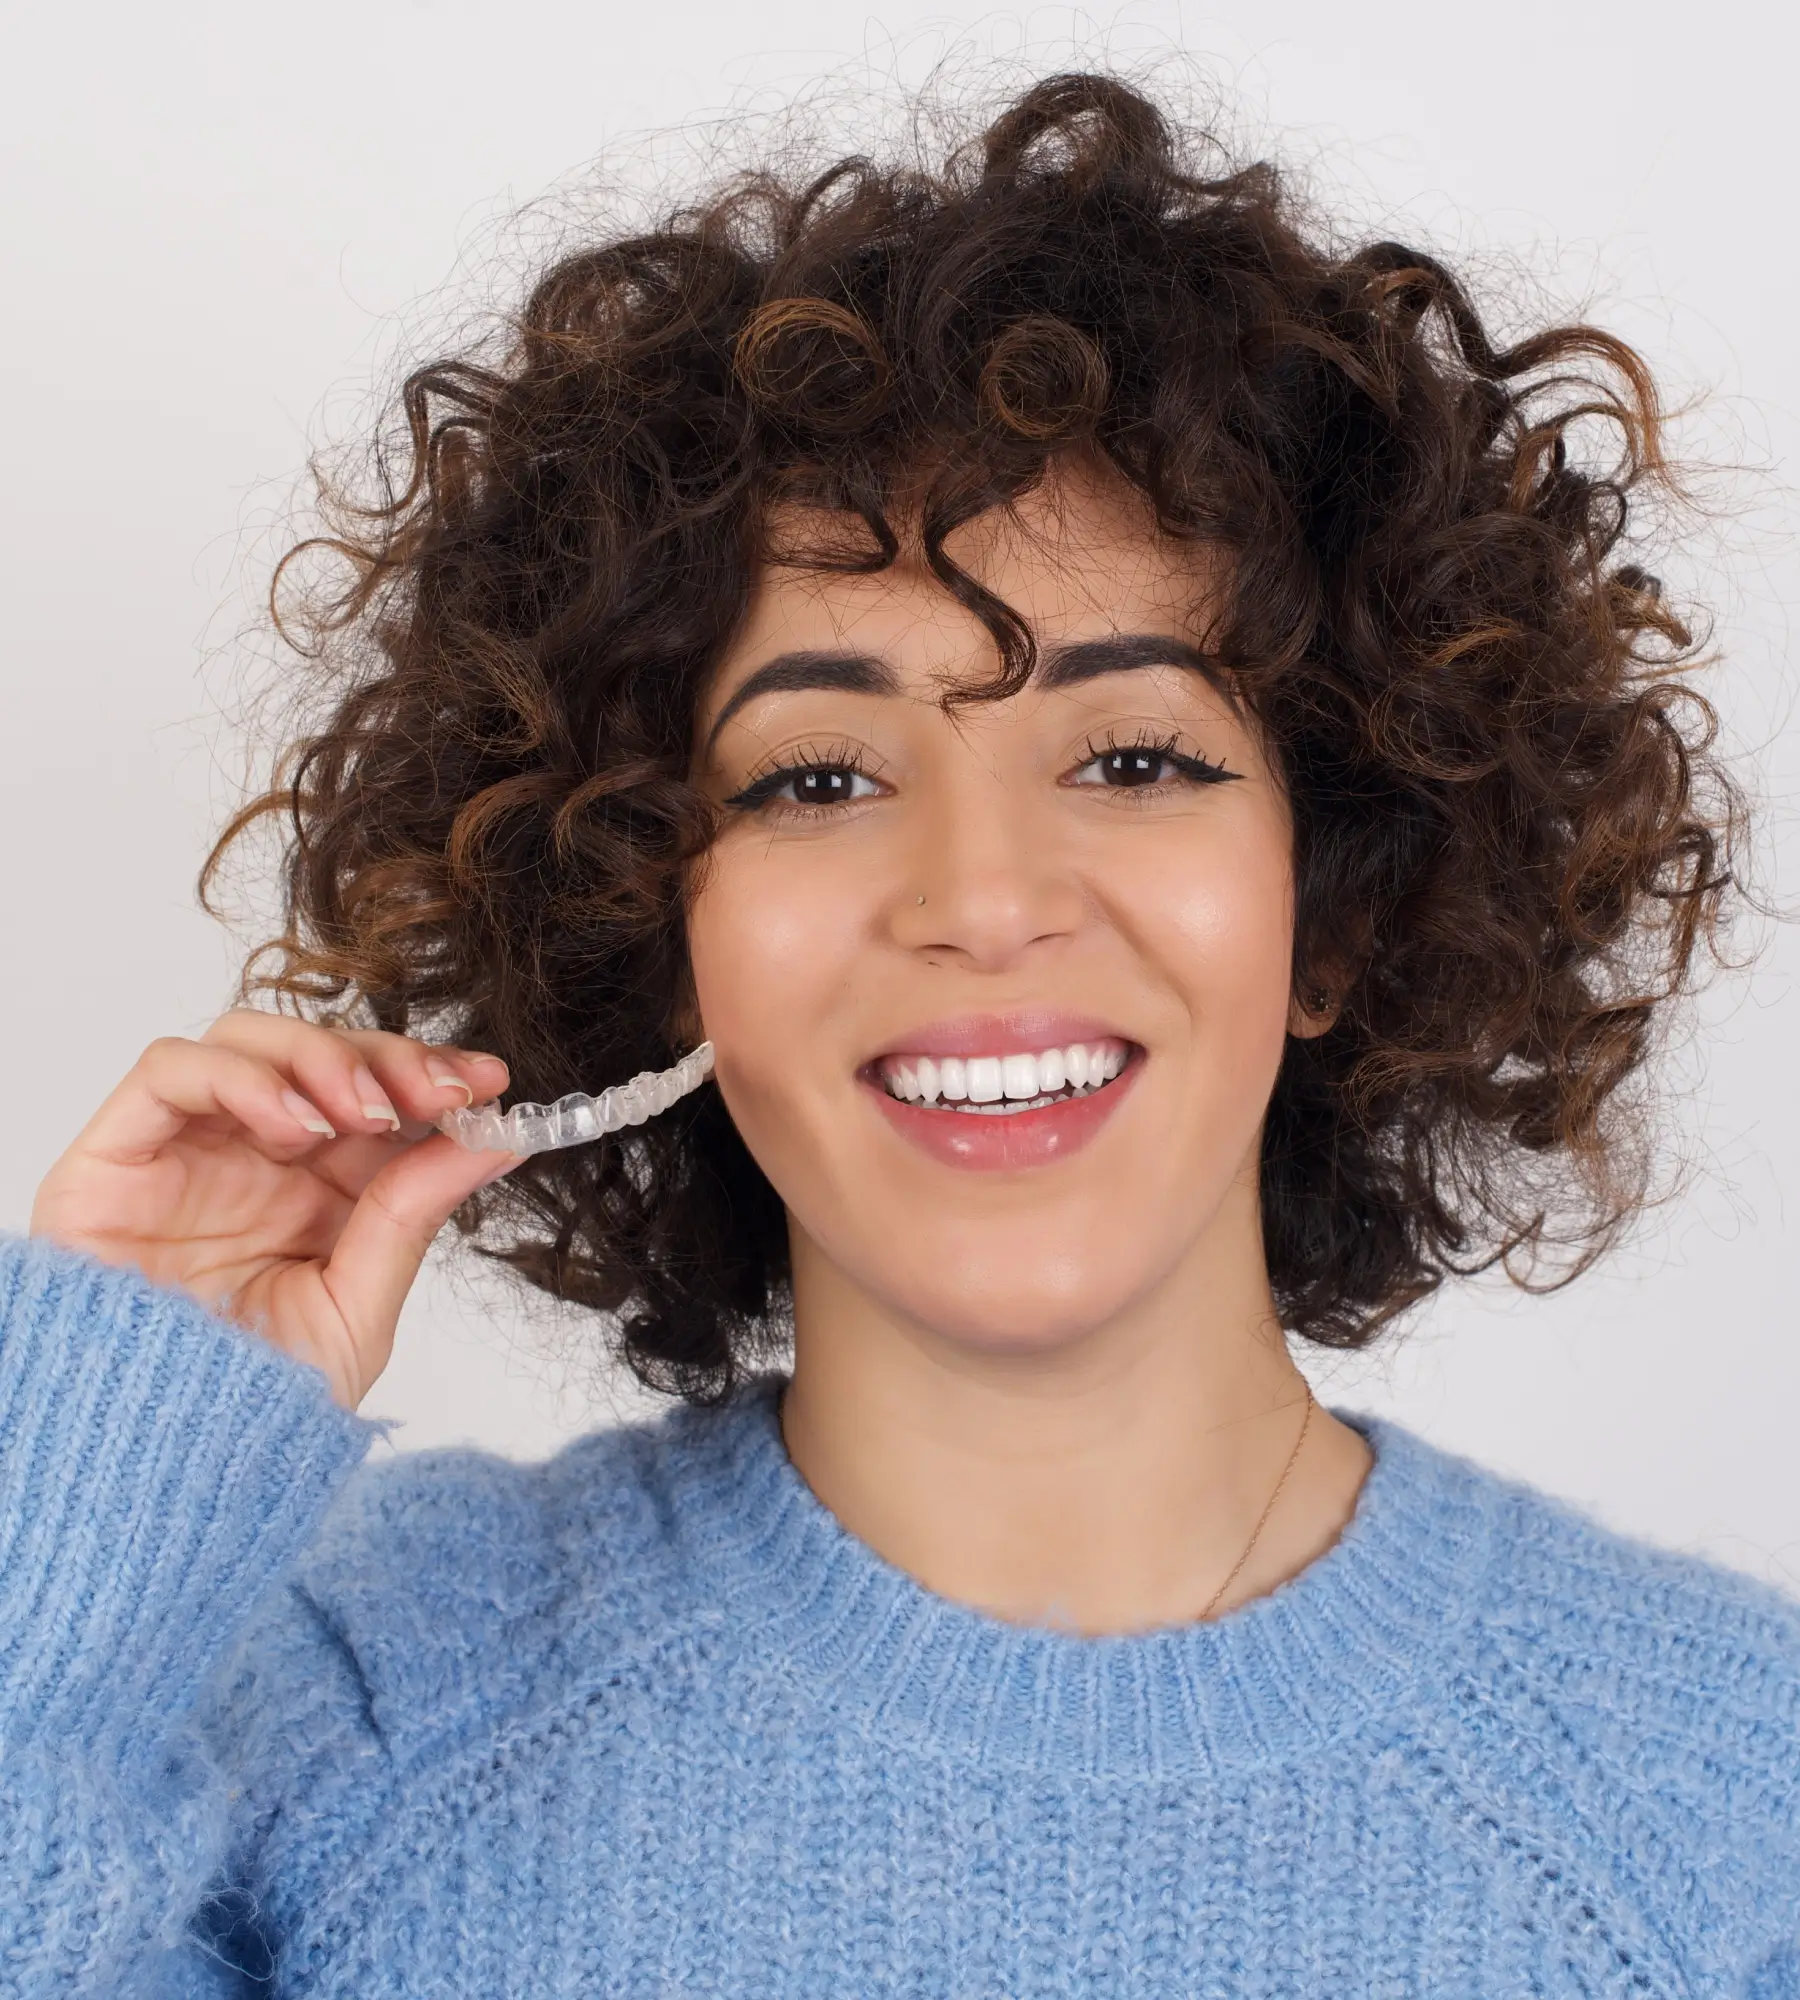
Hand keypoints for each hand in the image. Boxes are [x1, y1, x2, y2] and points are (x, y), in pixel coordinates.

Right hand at [28, 1009, 520, 1409]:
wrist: (157, 1473)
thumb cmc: (249, 1405)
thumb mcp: (355, 1308)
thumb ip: (414, 1214)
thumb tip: (500, 1140)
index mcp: (315, 1191)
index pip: (376, 1094)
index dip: (432, 1074)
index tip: (489, 1082)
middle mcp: (249, 1160)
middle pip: (318, 1053)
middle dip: (389, 1059)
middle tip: (441, 1092)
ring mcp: (184, 1152)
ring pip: (248, 1039)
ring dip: (322, 1058)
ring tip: (366, 1116)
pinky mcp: (115, 1158)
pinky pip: (171, 1071)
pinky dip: (242, 1077)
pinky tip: (295, 1127)